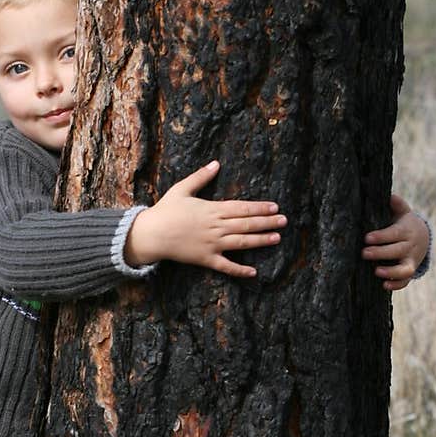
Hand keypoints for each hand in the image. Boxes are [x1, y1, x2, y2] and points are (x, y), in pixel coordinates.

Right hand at [125, 160, 285, 276]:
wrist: (151, 234)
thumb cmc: (165, 211)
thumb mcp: (182, 189)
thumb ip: (200, 177)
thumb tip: (216, 163)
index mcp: (212, 209)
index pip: (241, 207)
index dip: (259, 207)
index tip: (274, 206)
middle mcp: (215, 227)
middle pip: (246, 224)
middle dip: (267, 222)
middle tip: (284, 221)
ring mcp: (212, 244)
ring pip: (241, 242)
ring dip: (260, 241)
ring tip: (276, 238)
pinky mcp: (205, 259)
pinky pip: (225, 266)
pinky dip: (239, 270)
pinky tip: (253, 272)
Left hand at [362, 194, 429, 290]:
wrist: (422, 238)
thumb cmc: (404, 224)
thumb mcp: (403, 213)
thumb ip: (397, 205)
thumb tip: (389, 195)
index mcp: (406, 231)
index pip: (394, 234)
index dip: (381, 236)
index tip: (366, 238)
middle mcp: (409, 247)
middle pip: (397, 251)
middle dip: (380, 253)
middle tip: (363, 253)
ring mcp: (410, 261)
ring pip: (404, 269)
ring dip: (391, 272)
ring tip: (376, 271)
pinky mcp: (409, 272)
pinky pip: (405, 281)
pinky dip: (396, 285)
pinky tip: (384, 285)